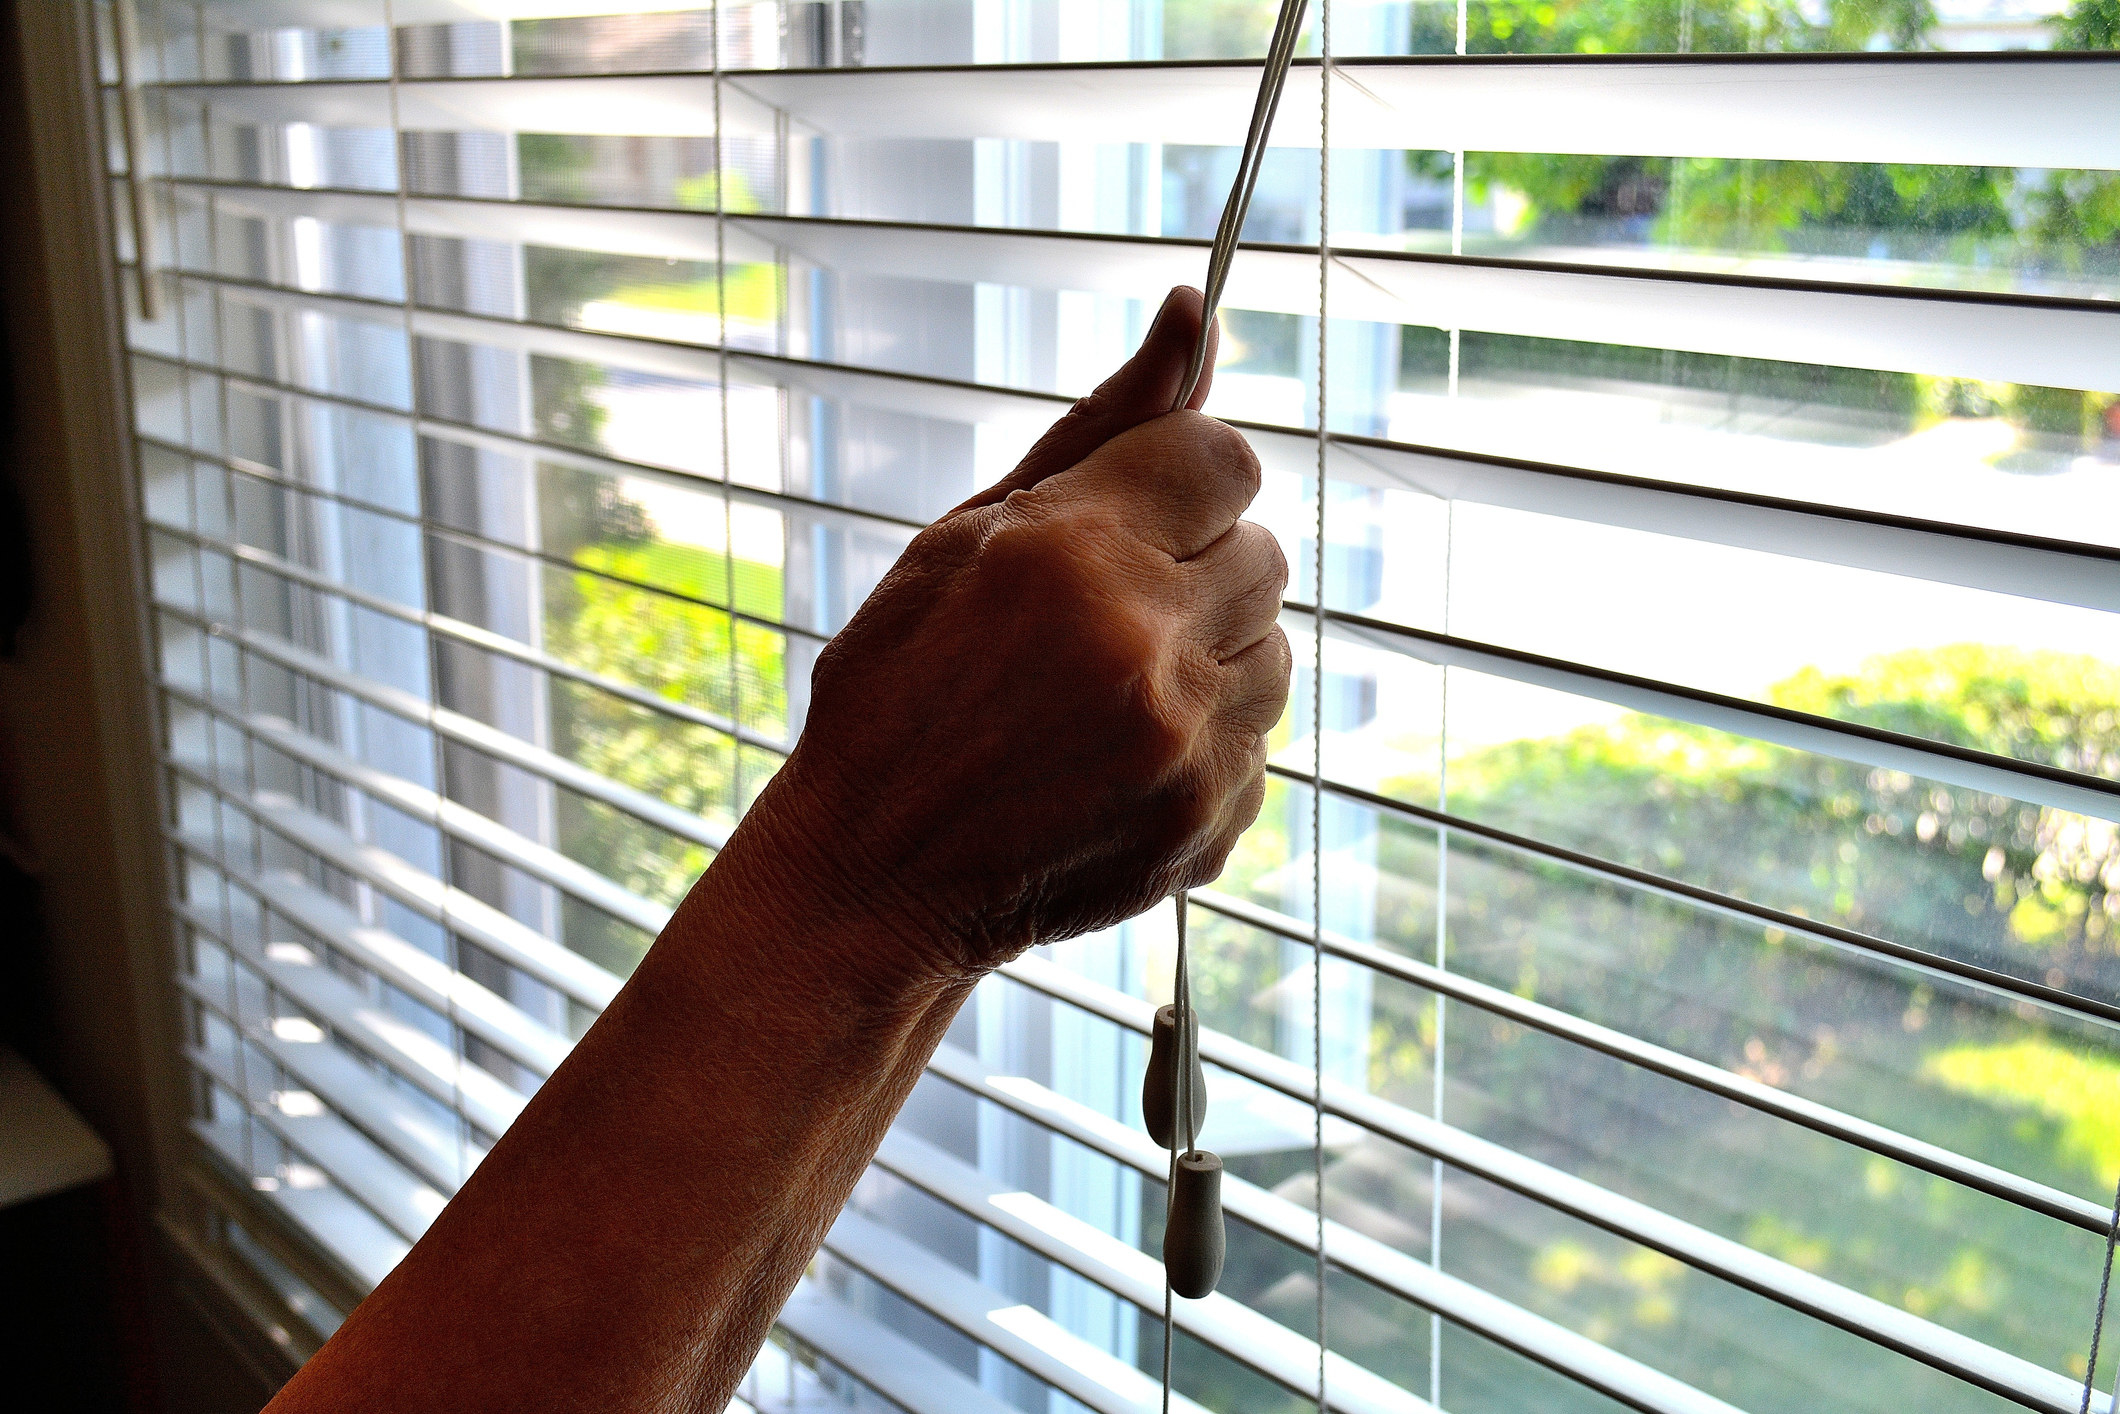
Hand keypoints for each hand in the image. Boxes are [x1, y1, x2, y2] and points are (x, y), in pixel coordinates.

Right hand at [740, 286, 1290, 980]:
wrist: (875, 875)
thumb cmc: (903, 688)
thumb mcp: (968, 535)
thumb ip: (1098, 426)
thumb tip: (1193, 313)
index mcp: (1074, 551)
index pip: (1225, 458)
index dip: (1182, 479)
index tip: (1137, 513)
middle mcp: (1145, 644)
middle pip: (1263, 552)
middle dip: (1196, 567)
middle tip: (1104, 613)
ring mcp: (1187, 745)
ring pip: (1274, 651)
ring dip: (1209, 655)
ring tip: (1108, 691)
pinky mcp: (1210, 822)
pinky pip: (1259, 743)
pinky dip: (1205, 741)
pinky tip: (1118, 759)